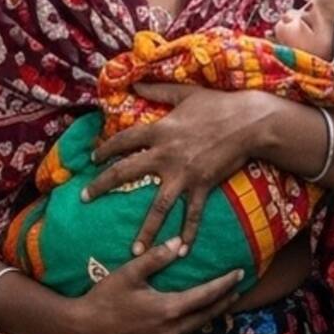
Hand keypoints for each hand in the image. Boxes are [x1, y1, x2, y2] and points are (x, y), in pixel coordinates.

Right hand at [57, 239, 243, 333]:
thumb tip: (179, 243)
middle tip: (237, 290)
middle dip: (223, 302)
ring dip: (205, 316)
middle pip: (205, 316)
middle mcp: (170, 332)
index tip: (240, 275)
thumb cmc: (104, 297)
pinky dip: (185, 327)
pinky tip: (185, 320)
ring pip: (192, 329)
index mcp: (168, 309)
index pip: (206, 296)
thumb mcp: (129, 273)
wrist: (82, 330)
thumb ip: (155, 258)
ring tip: (216, 304)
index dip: (225, 285)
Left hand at [84, 83, 273, 253]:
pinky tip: (182, 251)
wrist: (248, 122)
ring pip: (157, 207)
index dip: (105, 149)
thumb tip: (135, 81)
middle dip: (102, 186)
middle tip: (85, 198)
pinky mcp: (202, 186)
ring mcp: (183, 174)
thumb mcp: (185, 93)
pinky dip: (188, 234)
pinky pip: (192, 215)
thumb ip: (158, 90)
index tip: (93, 159)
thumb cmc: (217, 104)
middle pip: (125, 172)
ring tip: (134, 252)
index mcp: (159, 131)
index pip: (123, 141)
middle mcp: (165, 155)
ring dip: (145, 230)